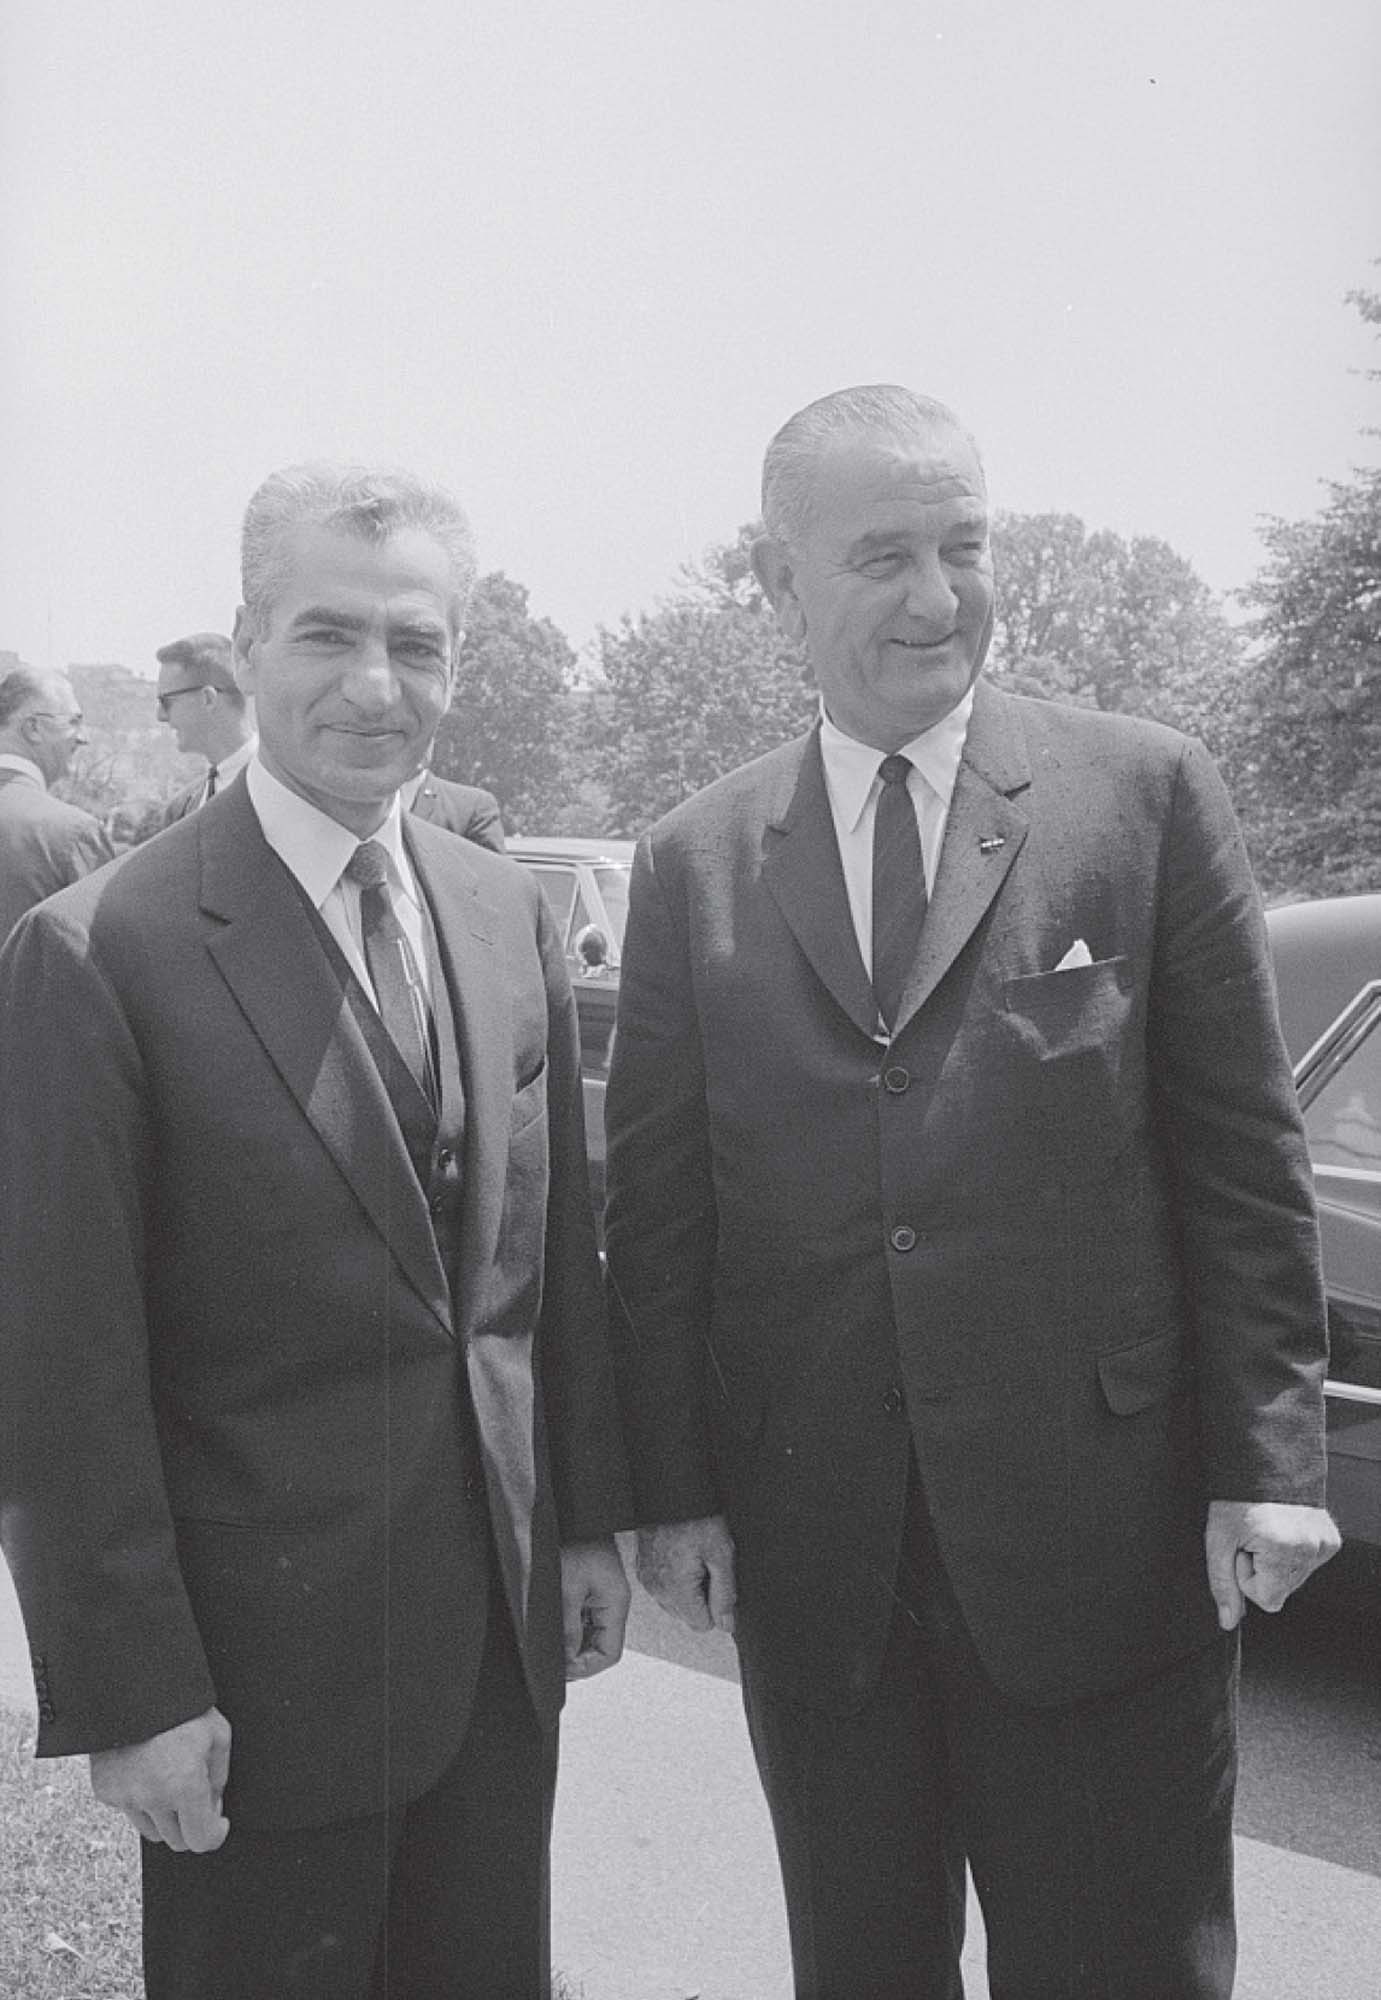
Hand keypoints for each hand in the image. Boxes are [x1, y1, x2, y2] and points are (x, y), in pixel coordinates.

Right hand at [89, 1707, 231, 1851]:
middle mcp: (152, 1797)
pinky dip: (141, 1800)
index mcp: (184, 1784)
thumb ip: (219, 1777)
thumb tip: (213, 1806)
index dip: (214, 1834)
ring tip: (171, 1779)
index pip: (200, 1839)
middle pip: (177, 1840)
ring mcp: (125, 1796)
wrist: (132, 1685)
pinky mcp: (106, 1791)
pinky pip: (129, 1810)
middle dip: (191, 1824)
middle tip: (196, 1796)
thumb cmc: (180, 1705)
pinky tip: (147, 1770)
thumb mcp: (217, 1734)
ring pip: (152, 1830)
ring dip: (166, 1816)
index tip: (218, 1824)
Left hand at [561, 1538, 630, 1679]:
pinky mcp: (588, 1591)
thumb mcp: (567, 1587)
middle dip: (577, 1658)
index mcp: (616, 1603)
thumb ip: (568, 1627)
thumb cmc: (574, 1541)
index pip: (610, 1653)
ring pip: (589, 1636)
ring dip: (571, 1644)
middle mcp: (612, 1604)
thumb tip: (567, 1660)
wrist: (573, 1514)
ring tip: (550, 1645)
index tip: (562, 1669)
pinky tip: (552, 1628)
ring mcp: (600, 1598)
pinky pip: (582, 1620)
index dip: (587, 1667)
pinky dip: (568, 1629)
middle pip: (600, 1647)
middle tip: (551, 1661)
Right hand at [637, 1515, 735, 1634]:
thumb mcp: (721, 1554)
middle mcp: (657, 1588)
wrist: (670, 1493)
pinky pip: (664, 1588)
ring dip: (688, 1589)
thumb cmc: (695, 1516)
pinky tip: (681, 1555)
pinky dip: (675, 1579)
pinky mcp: (642, 1569)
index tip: (716, 1579)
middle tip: (706, 1565)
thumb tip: (727, 1624)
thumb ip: (725, 1594)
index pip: (702, 1624)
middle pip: (688, 1616)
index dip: (716, 1605)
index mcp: (676, 1589)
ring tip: (693, 1557)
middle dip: (702, 1597)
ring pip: (676, 1604)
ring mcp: (647, 1579)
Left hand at [1204, 1500, 1340, 1628]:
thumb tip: (1228, 1621)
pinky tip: (1282, 1531)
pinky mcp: (1331, 1539)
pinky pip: (1308, 1564)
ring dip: (1277, 1562)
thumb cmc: (1237, 1499)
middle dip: (1263, 1571)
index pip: (1267, 1600)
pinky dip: (1293, 1553)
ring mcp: (1324, 1544)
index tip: (1242, 1550)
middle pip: (1282, 1591)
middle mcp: (1310, 1549)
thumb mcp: (1218, 1541)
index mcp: (1283, 1551)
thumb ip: (1223, 1584)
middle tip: (1252, 1540)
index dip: (1247, 1578)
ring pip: (1295, 1579)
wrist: (1262, 1465)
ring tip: (1266, 1532)